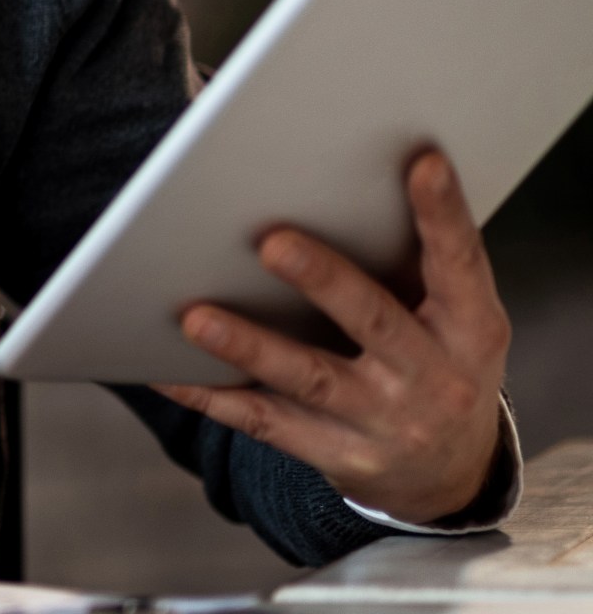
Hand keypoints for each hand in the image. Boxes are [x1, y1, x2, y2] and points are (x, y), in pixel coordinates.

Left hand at [155, 149, 511, 523]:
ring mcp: (387, 420)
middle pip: (374, 319)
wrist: (449, 474)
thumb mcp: (455, 322)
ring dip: (249, 346)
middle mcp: (436, 376)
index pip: (460, 262)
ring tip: (195, 317)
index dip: (444, 214)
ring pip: (310, 378)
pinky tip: (165, 372)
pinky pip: (265, 422)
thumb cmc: (438, 365)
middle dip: (324, 280)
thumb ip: (414, 268)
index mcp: (471, 328)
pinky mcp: (341, 455)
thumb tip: (336, 187)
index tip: (422, 163)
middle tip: (272, 242)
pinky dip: (212, 395)